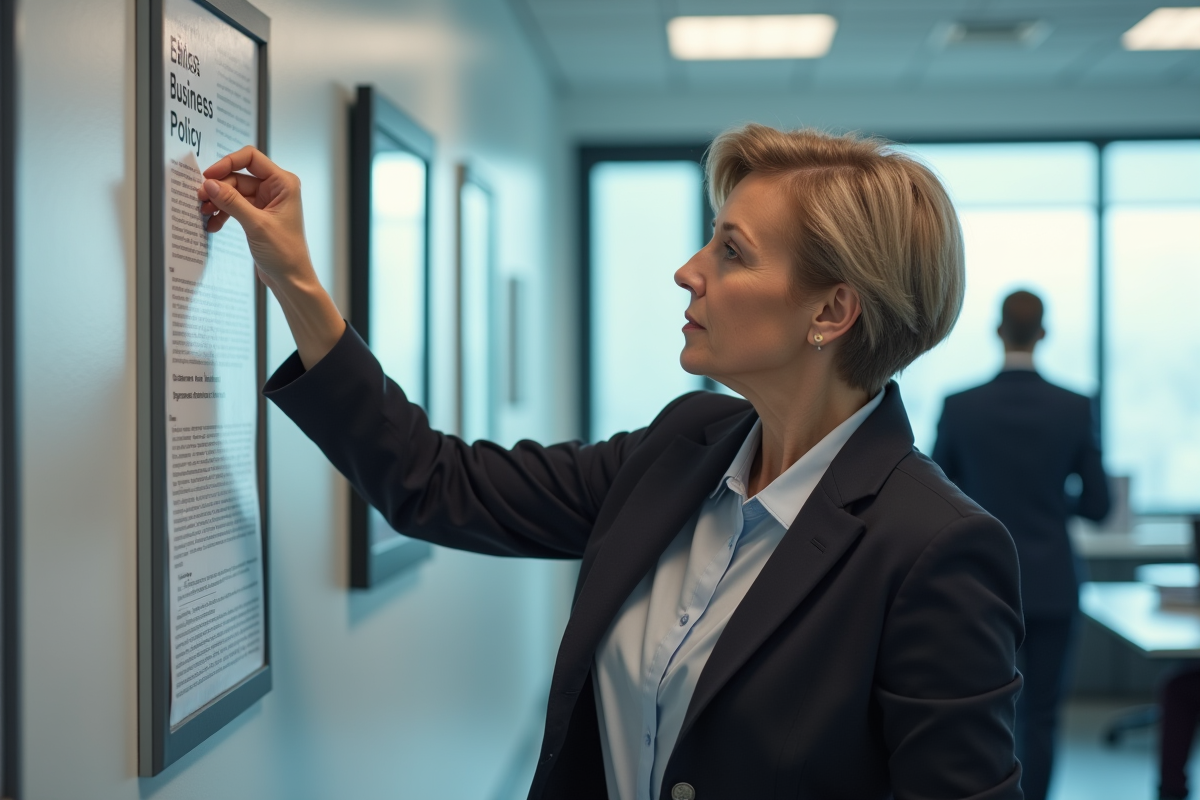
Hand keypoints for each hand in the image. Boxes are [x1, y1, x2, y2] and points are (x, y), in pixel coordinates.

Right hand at [198, 146, 312, 292]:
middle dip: (218, 188)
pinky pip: (234, 206)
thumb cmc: (285, 253)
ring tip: (204, 213)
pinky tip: (212, 225)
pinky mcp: (257, 215)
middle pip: (238, 176)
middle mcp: (276, 189)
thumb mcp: (256, 225)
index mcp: (283, 183)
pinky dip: (223, 213)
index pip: (251, 158)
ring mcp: (266, 202)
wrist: (290, 279)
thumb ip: (232, 202)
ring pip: (233, 192)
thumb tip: (210, 184)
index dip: (227, 163)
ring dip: (217, 202)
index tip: (209, 176)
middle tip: (200, 199)